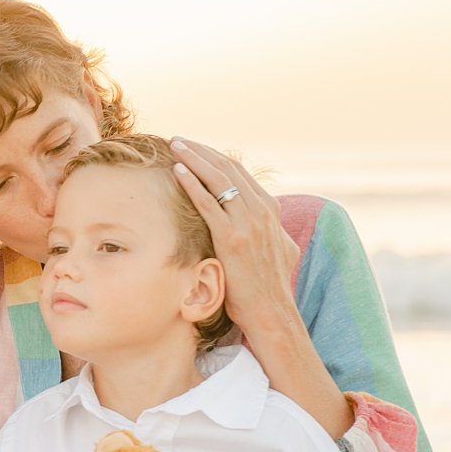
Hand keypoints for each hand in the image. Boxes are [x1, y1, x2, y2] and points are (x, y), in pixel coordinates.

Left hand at [170, 137, 298, 336]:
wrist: (271, 312)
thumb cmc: (267, 286)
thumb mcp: (276, 249)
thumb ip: (268, 230)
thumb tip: (263, 220)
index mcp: (270, 211)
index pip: (239, 173)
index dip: (215, 157)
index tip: (195, 147)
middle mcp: (261, 212)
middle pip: (227, 169)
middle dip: (201, 151)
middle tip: (178, 139)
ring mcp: (249, 224)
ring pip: (218, 180)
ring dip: (194, 158)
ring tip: (174, 144)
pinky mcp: (232, 239)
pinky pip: (209, 204)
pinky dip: (192, 184)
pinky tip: (177, 171)